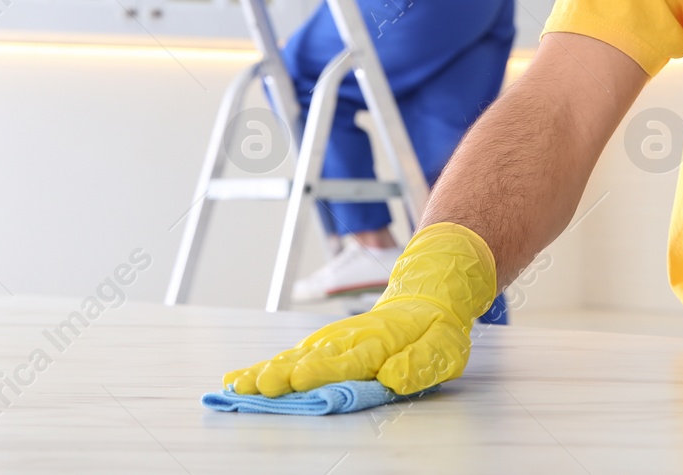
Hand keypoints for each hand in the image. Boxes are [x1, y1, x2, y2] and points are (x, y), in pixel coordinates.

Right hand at [224, 223, 496, 396]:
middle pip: (312, 357)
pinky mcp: (323, 345)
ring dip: (267, 371)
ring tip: (239, 385)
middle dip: (285, 373)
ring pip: (295, 356)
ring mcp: (332, 341)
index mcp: (379, 342)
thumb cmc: (435, 329)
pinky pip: (291, 355)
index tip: (298, 379)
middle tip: (262, 386)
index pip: (347, 360)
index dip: (322, 370)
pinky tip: (240, 379)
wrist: (427, 297)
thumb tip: (393, 377)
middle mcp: (349, 340)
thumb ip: (419, 363)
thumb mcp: (443, 347)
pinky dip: (265, 366)